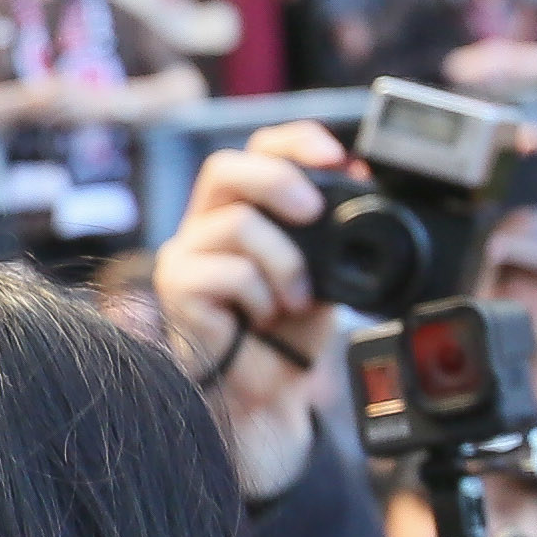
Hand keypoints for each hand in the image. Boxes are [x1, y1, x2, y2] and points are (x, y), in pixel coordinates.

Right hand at [151, 118, 347, 499]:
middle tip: (314, 212)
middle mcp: (204, 225)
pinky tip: (265, 318)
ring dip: (283, 261)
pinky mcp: (176, 289)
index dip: (292, 142)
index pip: (256, 150)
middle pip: (227, 168)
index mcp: (239, 209)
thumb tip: (360, 175)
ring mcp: (184, 255)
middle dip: (278, 181)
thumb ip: (333, 226)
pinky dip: (260, 294)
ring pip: (236, 222)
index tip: (335, 156)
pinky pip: (227, 270)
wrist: (266, 394)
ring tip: (297, 298)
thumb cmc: (287, 334)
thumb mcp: (324, 269)